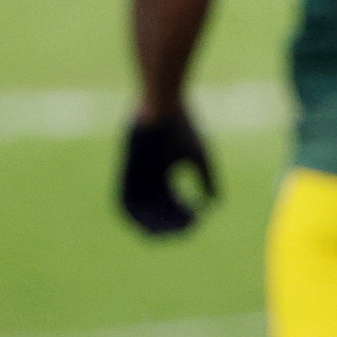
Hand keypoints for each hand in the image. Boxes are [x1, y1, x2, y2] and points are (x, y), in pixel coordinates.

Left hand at [119, 111, 218, 234]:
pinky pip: (123, 203)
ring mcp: (134, 175)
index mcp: (162, 170)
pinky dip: (136, 218)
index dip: (183, 214)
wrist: (161, 104)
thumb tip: (213, 205)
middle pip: (156, 210)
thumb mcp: (200, 157)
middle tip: (188, 227)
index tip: (198, 220)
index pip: (170, 202)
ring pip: (139, 211)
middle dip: (172, 223)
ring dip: (154, 225)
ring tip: (173, 231)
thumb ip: (207, 181)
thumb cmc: (182, 126)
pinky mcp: (123, 173)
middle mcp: (146, 176)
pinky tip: (152, 224)